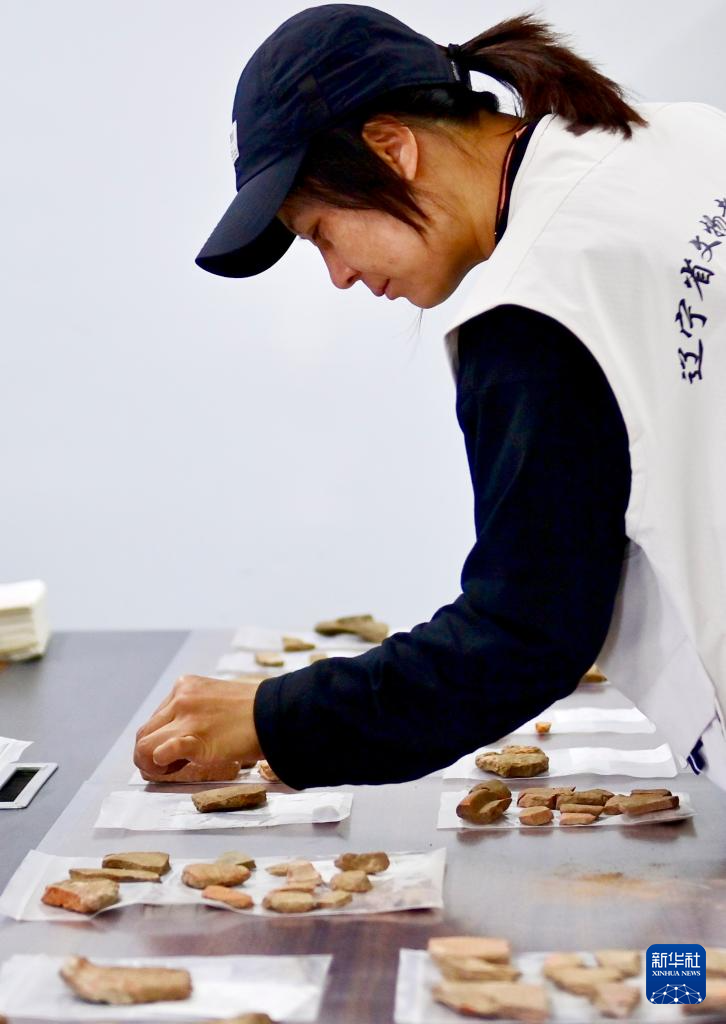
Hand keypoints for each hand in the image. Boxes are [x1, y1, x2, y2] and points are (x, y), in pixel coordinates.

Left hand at [133, 675, 262, 776]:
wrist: (278, 714)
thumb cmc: (257, 711)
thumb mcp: (218, 698)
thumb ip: (198, 711)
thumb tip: (184, 737)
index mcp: (186, 686)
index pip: (156, 719)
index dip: (161, 739)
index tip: (177, 752)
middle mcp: (180, 698)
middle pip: (144, 733)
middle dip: (150, 754)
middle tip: (172, 767)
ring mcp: (185, 717)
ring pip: (143, 746)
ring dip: (153, 765)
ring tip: (175, 770)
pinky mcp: (193, 738)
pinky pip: (159, 754)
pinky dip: (162, 766)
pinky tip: (179, 768)